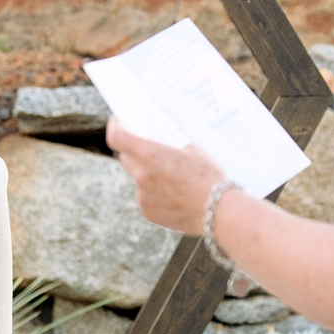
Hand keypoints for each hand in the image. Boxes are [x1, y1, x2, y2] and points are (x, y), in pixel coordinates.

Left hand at [105, 117, 225, 234]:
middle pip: (125, 158)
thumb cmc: (209, 178)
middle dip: (133, 152)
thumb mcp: (192, 150)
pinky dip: (154, 193)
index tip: (119, 122)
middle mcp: (141, 174)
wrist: (219, 211)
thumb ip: (171, 147)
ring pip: (138, 179)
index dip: (115, 127)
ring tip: (170, 177)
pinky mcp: (148, 212)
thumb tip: (165, 147)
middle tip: (146, 149)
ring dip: (147, 174)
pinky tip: (174, 195)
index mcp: (149, 154)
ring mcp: (142, 195)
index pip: (117, 137)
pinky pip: (145, 197)